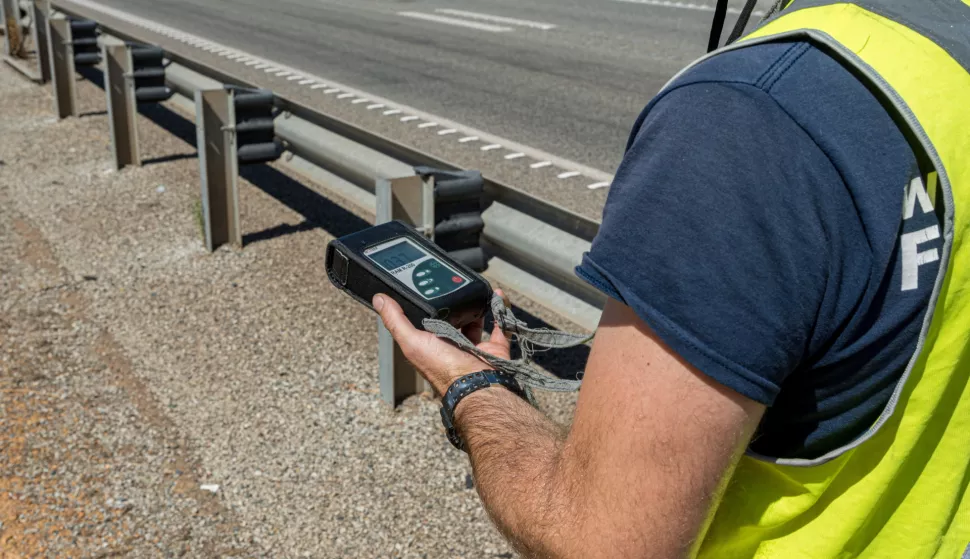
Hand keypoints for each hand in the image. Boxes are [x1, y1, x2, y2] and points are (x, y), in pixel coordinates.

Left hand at [373, 290, 510, 394]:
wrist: (478, 383)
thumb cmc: (443, 368)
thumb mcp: (412, 341)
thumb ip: (396, 320)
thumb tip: (378, 299)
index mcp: (430, 344)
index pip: (424, 321)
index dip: (425, 305)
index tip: (426, 285)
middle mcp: (451, 345)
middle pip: (451, 318)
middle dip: (453, 303)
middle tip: (453, 284)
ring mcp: (473, 345)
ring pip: (475, 319)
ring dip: (476, 304)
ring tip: (474, 289)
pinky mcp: (493, 346)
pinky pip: (499, 324)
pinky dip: (500, 309)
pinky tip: (497, 295)